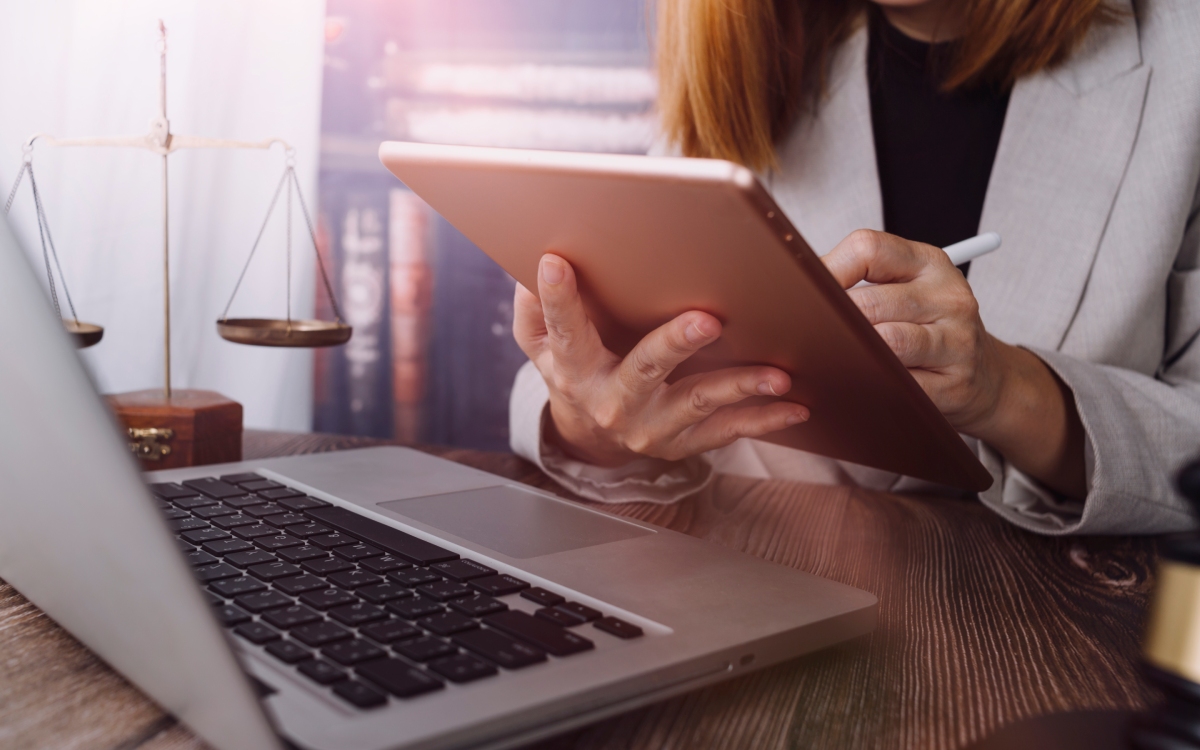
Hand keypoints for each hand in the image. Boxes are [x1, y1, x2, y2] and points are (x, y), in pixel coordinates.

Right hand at [513, 253, 809, 466]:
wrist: (591, 435)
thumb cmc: (575, 366)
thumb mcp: (542, 343)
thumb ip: (533, 307)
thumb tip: (530, 262)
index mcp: (573, 369)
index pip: (563, 330)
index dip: (558, 298)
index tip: (557, 261)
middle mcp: (611, 402)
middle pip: (643, 370)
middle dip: (676, 345)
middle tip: (709, 319)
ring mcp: (650, 427)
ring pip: (697, 403)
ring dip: (738, 386)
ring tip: (777, 373)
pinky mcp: (683, 443)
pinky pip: (726, 432)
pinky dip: (763, 420)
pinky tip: (795, 404)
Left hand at [822, 230, 1084, 497]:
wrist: (984, 378)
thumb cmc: (925, 328)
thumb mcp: (904, 290)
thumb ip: (859, 280)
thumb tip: (793, 286)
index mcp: (929, 263)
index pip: (869, 248)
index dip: (827, 270)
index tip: (801, 292)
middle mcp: (949, 296)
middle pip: (871, 301)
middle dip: (832, 321)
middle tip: (804, 335)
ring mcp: (958, 341)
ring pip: (888, 343)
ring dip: (851, 354)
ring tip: (828, 360)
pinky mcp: (955, 385)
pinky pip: (901, 385)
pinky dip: (872, 387)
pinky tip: (856, 386)